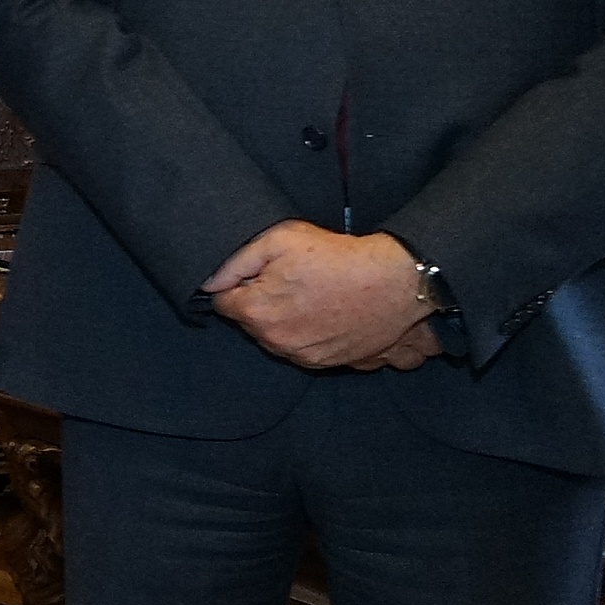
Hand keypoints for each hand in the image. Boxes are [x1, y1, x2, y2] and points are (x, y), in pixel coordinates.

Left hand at [202, 222, 435, 370]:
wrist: (396, 283)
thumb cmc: (339, 258)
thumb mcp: (280, 240)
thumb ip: (235, 261)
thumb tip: (208, 281)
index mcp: (257, 312)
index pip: (222, 303)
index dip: (238, 284)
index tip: (258, 274)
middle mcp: (275, 341)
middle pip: (248, 322)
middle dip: (259, 302)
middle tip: (289, 280)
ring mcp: (302, 356)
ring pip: (274, 337)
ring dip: (282, 320)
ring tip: (310, 296)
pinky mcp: (327, 363)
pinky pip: (301, 349)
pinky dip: (306, 334)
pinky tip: (323, 313)